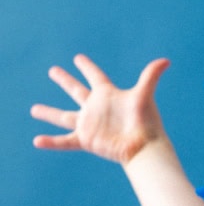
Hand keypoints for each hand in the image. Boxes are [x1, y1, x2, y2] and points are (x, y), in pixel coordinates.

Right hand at [31, 54, 170, 164]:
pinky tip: (37, 140)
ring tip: (34, 109)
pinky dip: (51, 142)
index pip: (95, 76)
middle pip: (76, 91)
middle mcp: (96, 108)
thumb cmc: (146, 122)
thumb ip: (151, 76)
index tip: (78, 58)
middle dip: (65, 80)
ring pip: (64, 116)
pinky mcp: (86, 140)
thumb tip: (166, 60)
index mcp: (108, 94)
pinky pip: (64, 141)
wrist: (144, 147)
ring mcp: (90, 124)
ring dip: (49, 113)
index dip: (86, 66)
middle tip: (53, 70)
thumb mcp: (144, 95)